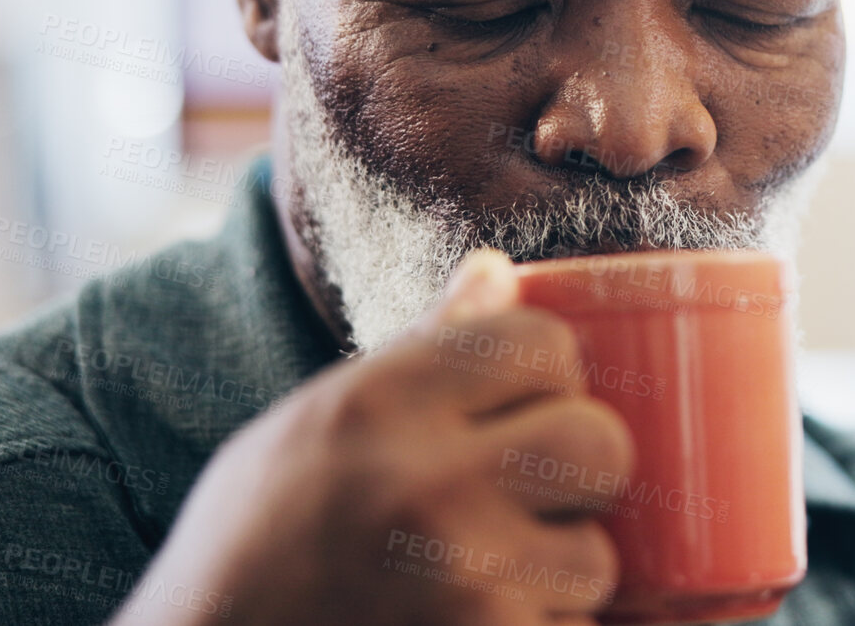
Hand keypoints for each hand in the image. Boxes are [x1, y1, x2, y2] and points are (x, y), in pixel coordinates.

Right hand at [109, 249, 635, 624]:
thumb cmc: (254, 548)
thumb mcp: (313, 427)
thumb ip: (419, 352)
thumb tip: (497, 270)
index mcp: (380, 403)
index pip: (546, 343)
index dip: (548, 379)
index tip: (520, 411)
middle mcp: (426, 485)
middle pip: (601, 445)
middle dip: (579, 477)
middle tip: (528, 502)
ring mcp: (462, 584)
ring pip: (595, 560)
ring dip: (554, 579)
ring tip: (480, 583)